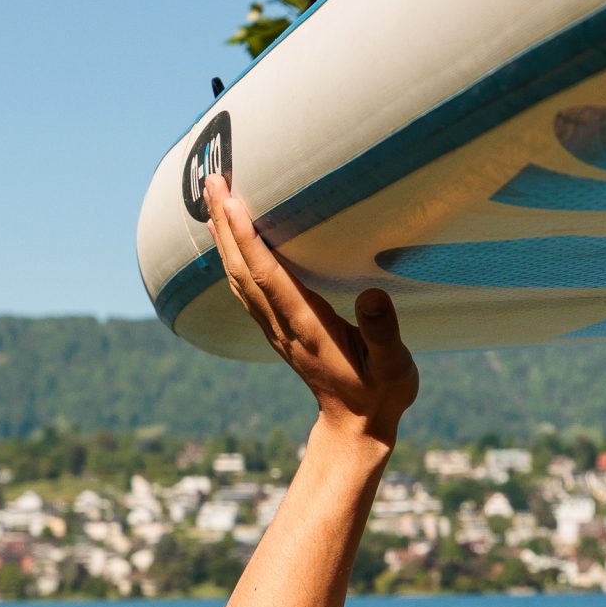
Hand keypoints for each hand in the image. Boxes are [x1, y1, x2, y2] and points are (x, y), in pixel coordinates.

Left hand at [206, 175, 417, 445]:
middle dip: (224, 223)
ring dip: (222, 237)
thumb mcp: (394, 367)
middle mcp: (283, 325)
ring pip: (237, 277)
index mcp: (308, 326)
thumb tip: (373, 295)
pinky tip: (228, 240)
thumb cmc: (380, 393)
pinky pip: (245, 287)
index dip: (247, 236)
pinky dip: (232, 257)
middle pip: (242, 268)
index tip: (232, 199)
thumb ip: (383, 332)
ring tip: (211, 199)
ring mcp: (276, 328)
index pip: (268, 274)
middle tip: (211, 179)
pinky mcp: (278, 329)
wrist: (356, 427)